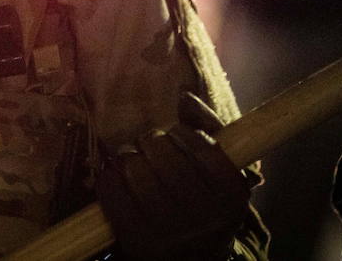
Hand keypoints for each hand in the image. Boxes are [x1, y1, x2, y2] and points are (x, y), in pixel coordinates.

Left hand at [96, 94, 253, 260]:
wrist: (192, 260)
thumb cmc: (203, 204)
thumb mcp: (217, 174)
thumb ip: (208, 130)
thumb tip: (184, 97)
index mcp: (231, 198)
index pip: (206, 150)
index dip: (184, 134)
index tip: (176, 134)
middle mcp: (205, 219)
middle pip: (167, 159)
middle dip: (152, 142)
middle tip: (149, 143)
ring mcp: (171, 234)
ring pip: (138, 174)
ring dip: (128, 157)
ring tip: (132, 158)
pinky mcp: (138, 243)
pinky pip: (114, 194)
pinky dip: (109, 177)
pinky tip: (116, 177)